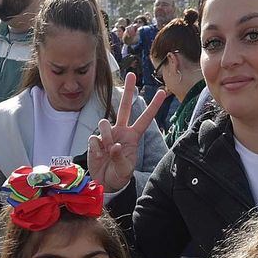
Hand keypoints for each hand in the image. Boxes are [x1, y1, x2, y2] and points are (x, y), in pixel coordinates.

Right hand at [87, 73, 165, 193]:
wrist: (104, 183)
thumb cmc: (119, 176)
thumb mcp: (125, 170)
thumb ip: (120, 157)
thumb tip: (113, 146)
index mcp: (132, 137)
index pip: (145, 119)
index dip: (154, 106)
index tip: (163, 92)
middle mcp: (120, 132)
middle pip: (124, 107)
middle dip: (128, 90)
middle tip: (131, 74)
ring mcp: (106, 135)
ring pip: (104, 124)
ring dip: (106, 136)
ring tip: (107, 150)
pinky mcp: (95, 142)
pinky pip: (94, 139)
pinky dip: (97, 148)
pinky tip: (99, 156)